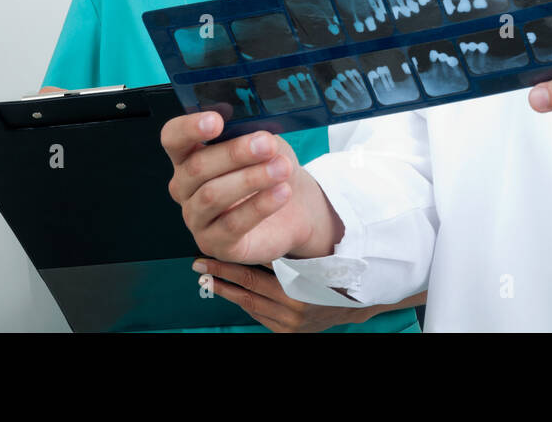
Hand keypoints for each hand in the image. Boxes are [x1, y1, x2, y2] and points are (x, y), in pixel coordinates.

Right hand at [160, 111, 344, 264]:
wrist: (294, 208)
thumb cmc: (270, 168)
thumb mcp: (263, 143)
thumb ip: (252, 133)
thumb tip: (254, 128)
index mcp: (188, 156)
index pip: (173, 138)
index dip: (189, 128)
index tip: (216, 121)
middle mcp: (185, 188)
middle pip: (197, 167)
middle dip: (234, 153)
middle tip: (266, 145)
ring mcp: (197, 218)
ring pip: (213, 195)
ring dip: (250, 179)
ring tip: (281, 168)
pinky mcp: (216, 244)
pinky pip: (233, 224)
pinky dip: (260, 206)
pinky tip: (281, 192)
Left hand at [191, 259, 418, 332]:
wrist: (353, 302)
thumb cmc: (332, 270)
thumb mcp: (312, 255)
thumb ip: (286, 247)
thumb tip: (254, 220)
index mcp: (300, 284)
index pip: (257, 272)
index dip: (231, 262)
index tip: (210, 251)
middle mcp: (293, 306)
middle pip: (248, 288)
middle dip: (221, 275)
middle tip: (198, 263)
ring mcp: (288, 323)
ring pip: (249, 304)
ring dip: (226, 289)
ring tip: (206, 277)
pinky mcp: (285, 332)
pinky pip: (257, 314)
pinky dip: (242, 301)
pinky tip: (227, 289)